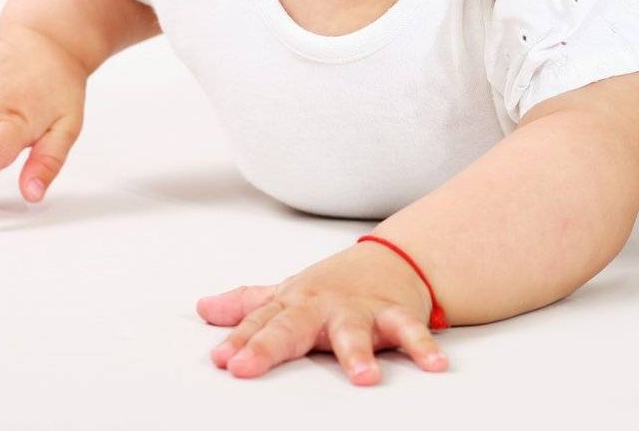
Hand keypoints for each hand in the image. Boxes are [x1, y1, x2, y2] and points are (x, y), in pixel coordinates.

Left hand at [198, 240, 450, 384]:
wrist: (391, 259)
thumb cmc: (333, 285)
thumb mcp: (287, 292)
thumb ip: (248, 305)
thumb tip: (204, 309)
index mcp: (294, 303)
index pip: (260, 323)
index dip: (240, 341)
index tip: (223, 361)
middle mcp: (323, 306)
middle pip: (292, 325)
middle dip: (269, 345)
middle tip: (247, 365)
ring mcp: (360, 310)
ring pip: (356, 331)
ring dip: (358, 353)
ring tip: (363, 379)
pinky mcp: (395, 314)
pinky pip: (410, 331)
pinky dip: (423, 347)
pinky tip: (433, 365)